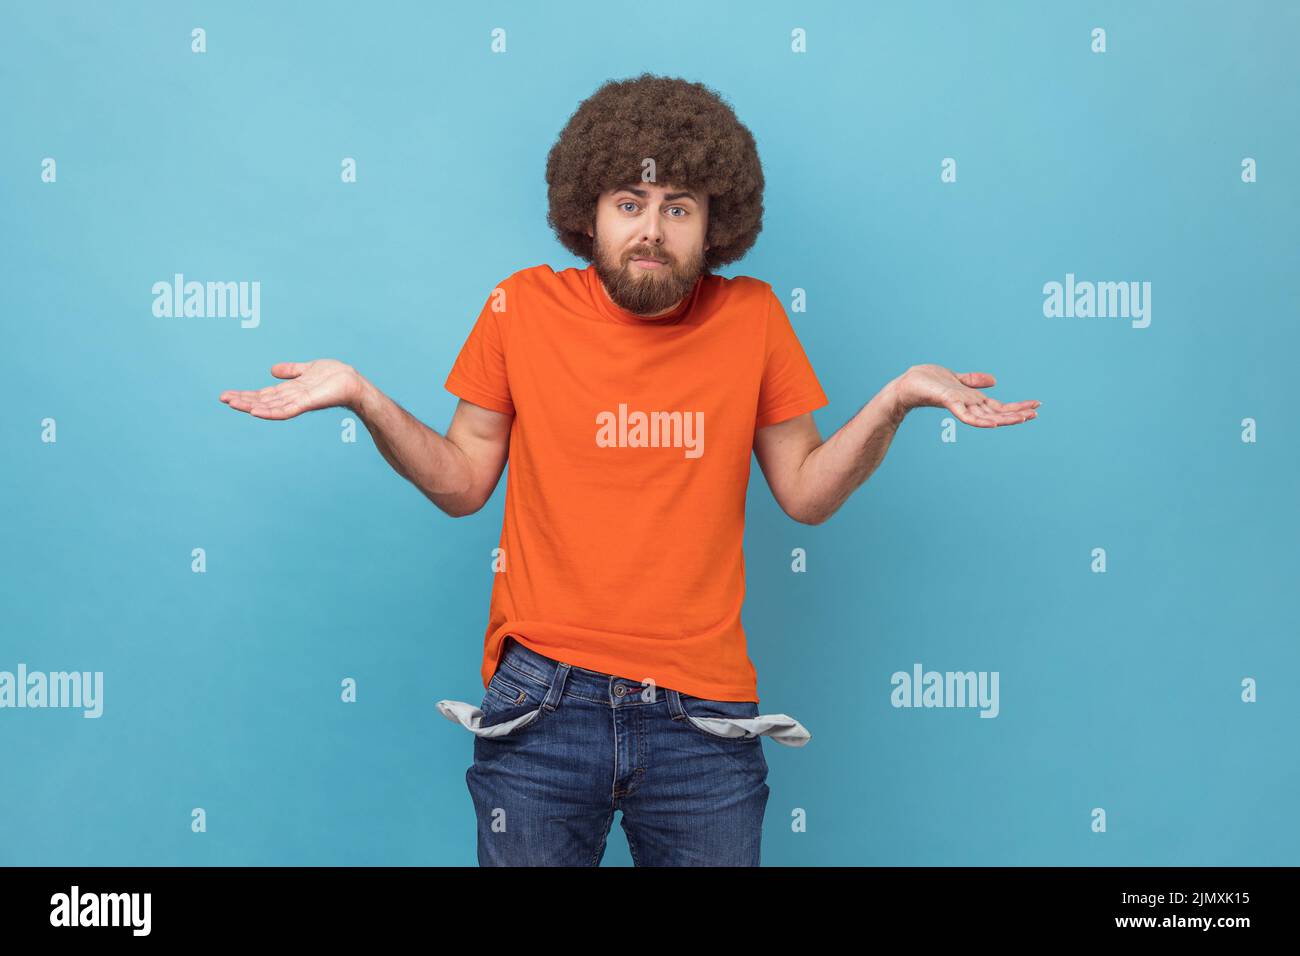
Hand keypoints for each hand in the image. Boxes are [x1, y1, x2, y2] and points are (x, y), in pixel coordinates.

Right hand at [218, 359, 361, 419]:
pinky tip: (255, 411)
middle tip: (222, 399)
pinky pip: (286, 410)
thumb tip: (272, 370)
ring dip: (251, 405)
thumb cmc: (335, 376)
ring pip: (270, 406)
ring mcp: (298, 402)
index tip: (228, 395)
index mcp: (290, 390)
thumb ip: (291, 370)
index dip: (246, 395)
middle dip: (243, 400)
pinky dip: (270, 412)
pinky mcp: (307, 403)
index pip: (263, 394)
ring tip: (233, 404)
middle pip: (263, 400)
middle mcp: (291, 398)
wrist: (353, 382)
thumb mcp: (308, 369)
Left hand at [891, 364, 1038, 427]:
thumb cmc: (928, 381)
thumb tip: (994, 381)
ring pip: (987, 416)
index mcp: (972, 400)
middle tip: (1037, 414)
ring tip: (1024, 418)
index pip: (999, 406)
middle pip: (997, 412)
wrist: (907, 384)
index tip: (1036, 405)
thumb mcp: (957, 378)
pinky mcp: (949, 402)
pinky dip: (981, 420)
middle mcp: (968, 405)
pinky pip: (967, 415)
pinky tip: (995, 424)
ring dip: (1006, 418)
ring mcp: (960, 406)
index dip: (1017, 407)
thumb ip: (974, 381)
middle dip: (1017, 414)